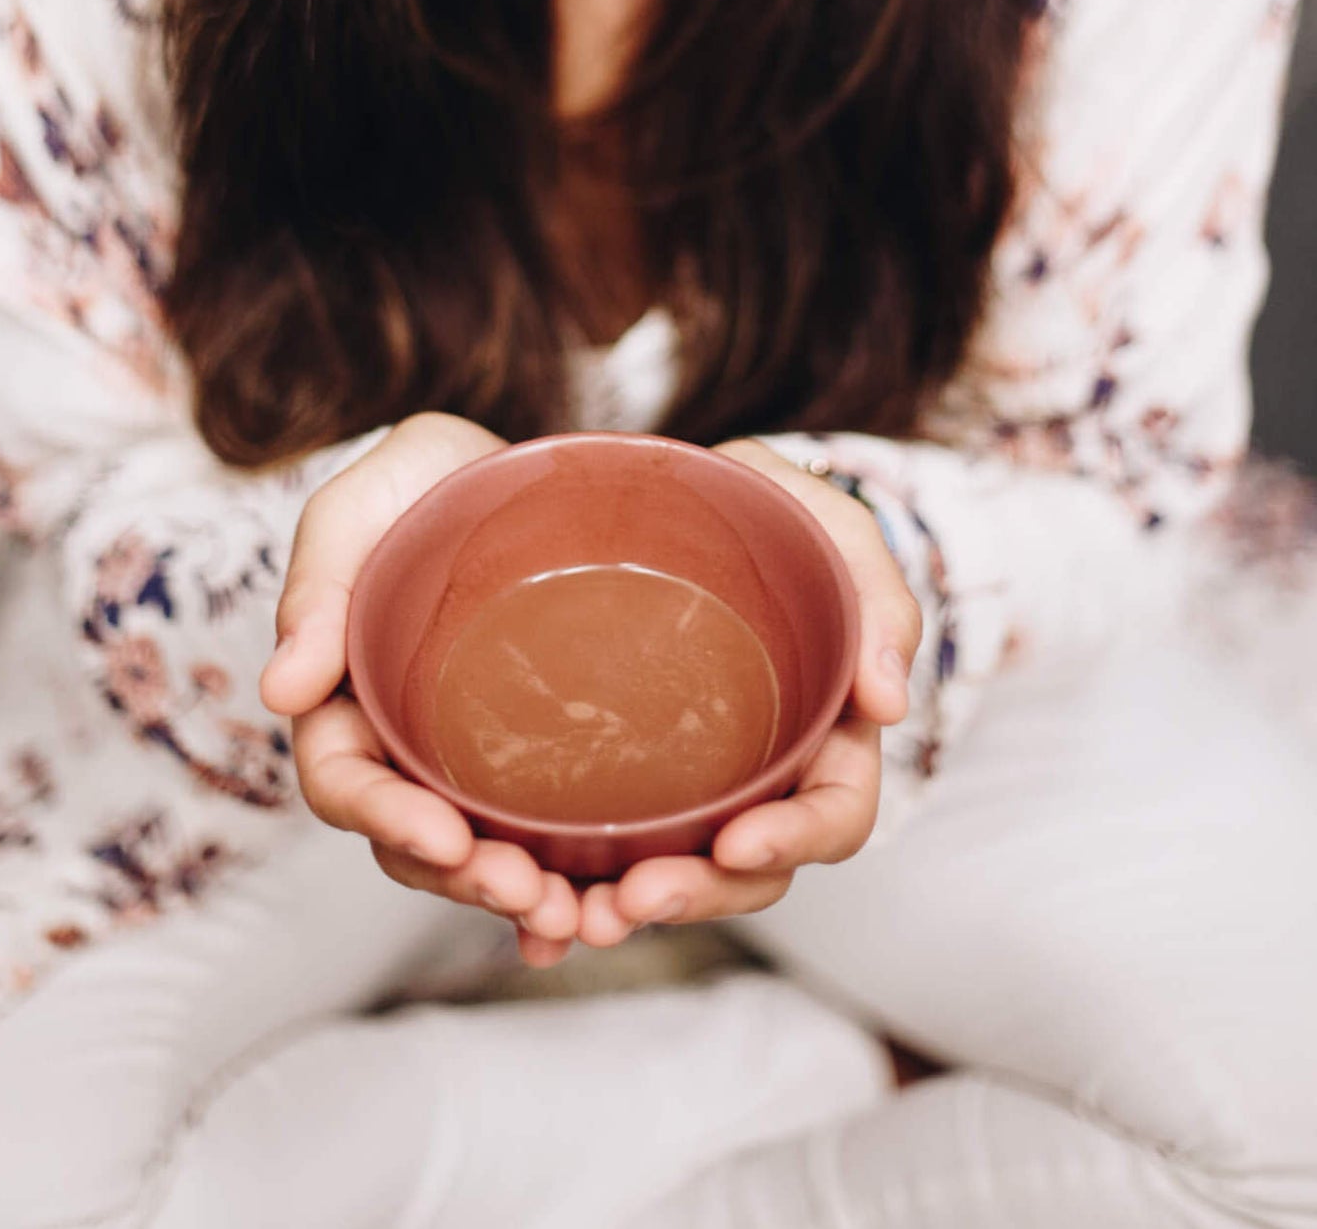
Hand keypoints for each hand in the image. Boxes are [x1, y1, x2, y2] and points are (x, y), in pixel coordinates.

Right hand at [257, 412, 584, 967]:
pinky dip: (569, 885)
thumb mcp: (363, 503)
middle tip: (531, 896)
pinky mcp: (542, 761)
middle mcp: (405, 747)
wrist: (528, 465)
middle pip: (415, 842)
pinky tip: (606, 915)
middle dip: (464, 882)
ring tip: (576, 918)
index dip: (386, 820)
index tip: (446, 839)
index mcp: (344, 697)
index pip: (345, 782)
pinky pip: (549, 838)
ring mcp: (475, 761)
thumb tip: (279, 690)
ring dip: (520, 899)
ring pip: (482, 856)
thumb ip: (319, 581)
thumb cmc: (426, 478)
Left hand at [571, 438, 922, 949]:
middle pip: (747, 871)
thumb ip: (876, 591)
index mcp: (827, 732)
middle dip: (697, 897)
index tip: (736, 845)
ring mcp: (688, 785)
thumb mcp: (828, 526)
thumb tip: (890, 701)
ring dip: (624, 911)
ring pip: (671, 875)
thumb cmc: (765, 510)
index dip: (794, 840)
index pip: (835, 814)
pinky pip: (597, 852)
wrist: (670, 497)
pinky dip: (566, 895)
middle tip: (630, 900)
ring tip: (569, 919)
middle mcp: (760, 776)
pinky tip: (525, 919)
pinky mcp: (616, 779)